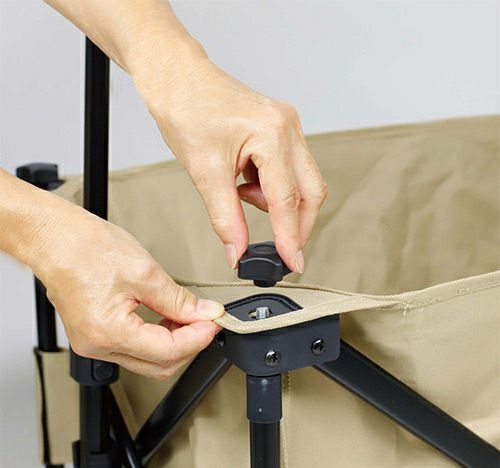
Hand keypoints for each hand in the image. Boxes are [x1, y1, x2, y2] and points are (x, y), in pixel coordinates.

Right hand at [34, 199, 223, 378]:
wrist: (55, 238)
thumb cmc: (86, 248)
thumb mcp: (145, 272)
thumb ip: (179, 300)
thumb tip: (205, 313)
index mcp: (108, 333)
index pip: (169, 351)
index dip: (199, 337)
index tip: (215, 322)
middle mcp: (97, 346)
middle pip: (160, 364)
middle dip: (189, 343)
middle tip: (206, 320)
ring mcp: (93, 344)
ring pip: (148, 360)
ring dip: (174, 342)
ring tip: (188, 316)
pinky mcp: (94, 336)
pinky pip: (133, 349)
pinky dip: (156, 338)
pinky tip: (166, 319)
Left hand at [136, 57, 327, 272]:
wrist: (177, 79)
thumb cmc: (186, 111)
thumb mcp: (205, 172)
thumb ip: (226, 217)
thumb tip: (238, 251)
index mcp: (272, 134)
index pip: (287, 199)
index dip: (290, 237)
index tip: (293, 263)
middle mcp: (288, 127)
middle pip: (310, 191)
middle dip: (296, 223)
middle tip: (279, 246)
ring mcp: (287, 126)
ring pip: (301, 181)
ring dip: (277, 203)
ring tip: (240, 195)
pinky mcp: (279, 129)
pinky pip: (287, 169)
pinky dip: (270, 187)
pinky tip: (243, 182)